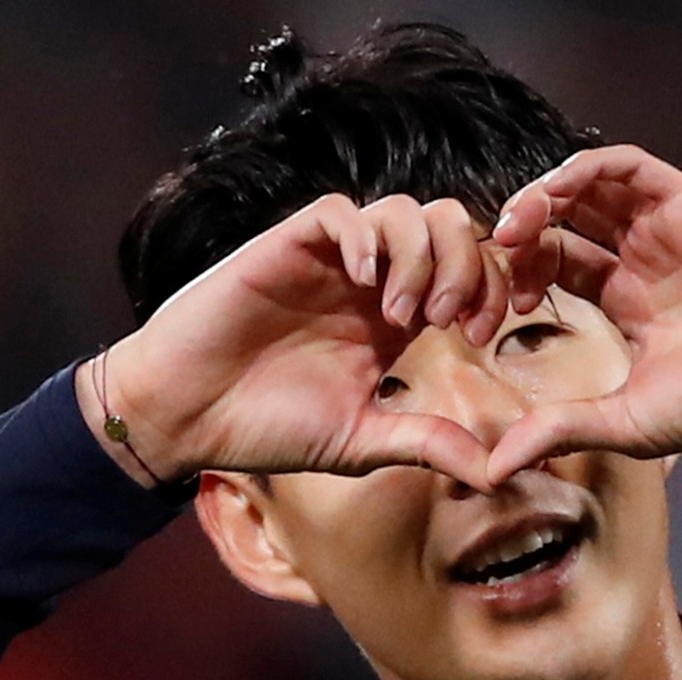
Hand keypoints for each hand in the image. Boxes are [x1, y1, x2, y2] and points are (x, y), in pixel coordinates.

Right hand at [77, 194, 506, 490]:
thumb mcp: (360, 441)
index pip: (469, 272)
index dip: (490, 290)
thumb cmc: (268, 427)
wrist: (186, 415)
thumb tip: (495, 472)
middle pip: (448, 225)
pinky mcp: (287, 246)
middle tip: (446, 319)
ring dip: (417, 255)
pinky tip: (359, 282)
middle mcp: (372, 280)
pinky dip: (361, 238)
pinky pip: (338, 212)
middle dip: (466, 263)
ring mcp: (331, 260)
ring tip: (398, 312)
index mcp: (397, 318)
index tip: (479, 336)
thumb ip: (425, 443)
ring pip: (401, 210)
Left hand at [487, 144, 681, 481]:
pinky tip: (554, 193)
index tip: (502, 309)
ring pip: (589, 188)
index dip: (523, 275)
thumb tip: (494, 469)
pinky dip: (584, 169)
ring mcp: (664, 229)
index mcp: (625, 300)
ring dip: (544, 194)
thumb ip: (559, 430)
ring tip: (518, 224)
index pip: (559, 265)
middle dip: (525, 231)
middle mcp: (640, 259)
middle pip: (567, 222)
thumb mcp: (624, 421)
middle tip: (498, 252)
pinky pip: (628, 167)